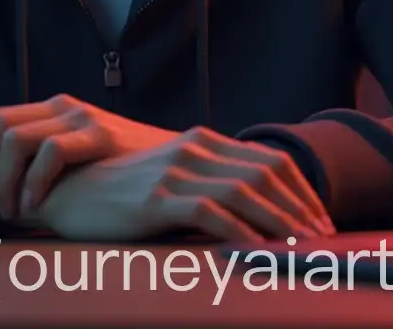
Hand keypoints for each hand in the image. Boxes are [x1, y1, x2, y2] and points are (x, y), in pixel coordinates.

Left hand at [0, 94, 177, 219]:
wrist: (174, 164)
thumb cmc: (119, 172)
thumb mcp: (75, 160)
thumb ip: (42, 163)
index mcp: (50, 110)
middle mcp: (61, 106)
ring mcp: (80, 117)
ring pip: (16, 138)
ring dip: (0, 176)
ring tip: (1, 209)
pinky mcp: (99, 134)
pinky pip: (51, 152)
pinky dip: (33, 181)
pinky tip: (32, 205)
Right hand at [30, 125, 335, 243]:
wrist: (68, 189)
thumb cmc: (121, 191)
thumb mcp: (169, 177)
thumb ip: (206, 180)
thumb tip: (252, 205)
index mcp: (200, 141)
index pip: (268, 159)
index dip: (300, 189)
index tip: (320, 217)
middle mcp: (192, 149)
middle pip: (265, 174)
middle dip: (300, 207)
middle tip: (324, 238)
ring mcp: (175, 172)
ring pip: (245, 192)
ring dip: (281, 221)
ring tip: (303, 246)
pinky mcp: (156, 198)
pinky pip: (210, 214)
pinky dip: (240, 232)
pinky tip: (258, 251)